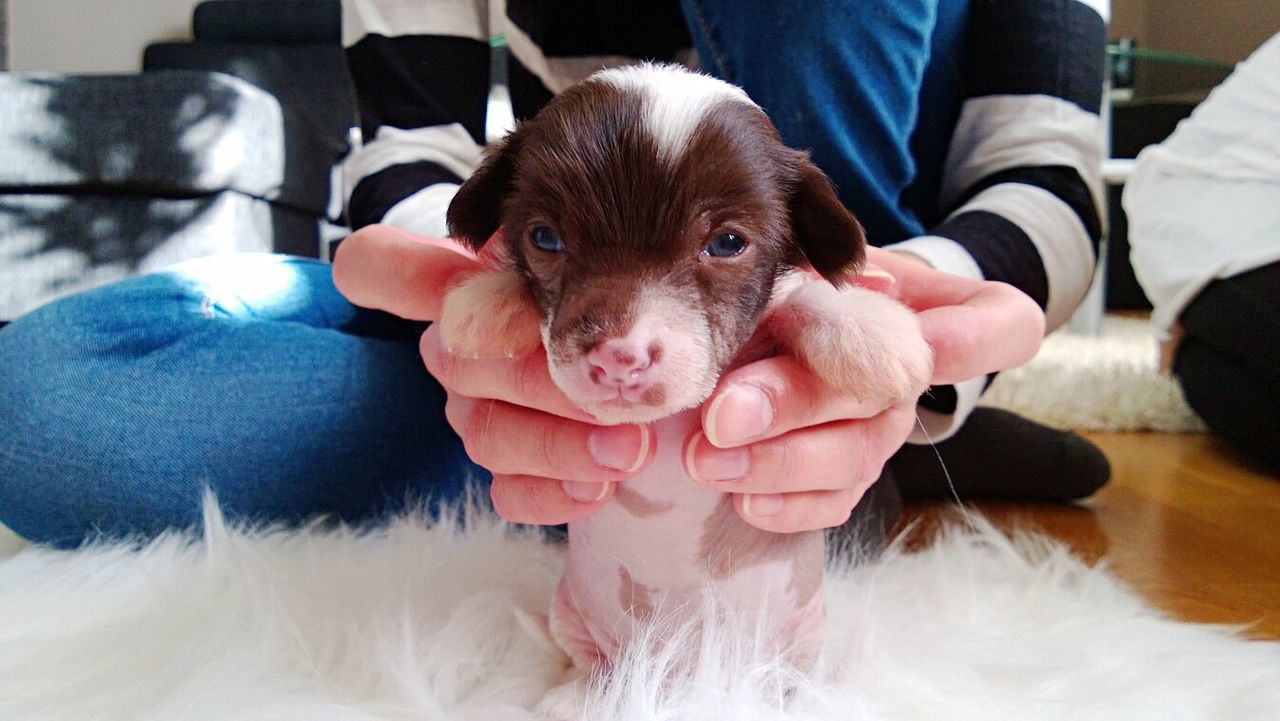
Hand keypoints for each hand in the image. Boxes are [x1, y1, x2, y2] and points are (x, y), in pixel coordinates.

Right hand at [332, 225, 650, 524]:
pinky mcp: (509, 471)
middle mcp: (460, 350)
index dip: (387, 272)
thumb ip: (573, 252)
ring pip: (487, 436)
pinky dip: (552, 494)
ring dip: (560, 446)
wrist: (653, 362)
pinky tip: (599, 488)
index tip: (460, 274)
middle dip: (541, 383)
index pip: (381, 269)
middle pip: (461, 363)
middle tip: (613, 394)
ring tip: (630, 447)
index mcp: (466, 286)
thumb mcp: (602, 258)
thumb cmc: (623, 293)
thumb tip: (528, 247)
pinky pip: (506, 493)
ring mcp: (478, 413)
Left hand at [682, 246, 1044, 532]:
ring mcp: (882, 432)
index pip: (999, 327)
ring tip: (706, 457)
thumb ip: (822, 260)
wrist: (793, 318)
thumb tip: (801, 282)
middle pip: (882, 399)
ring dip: (775, 462)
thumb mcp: (820, 255)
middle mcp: (914, 380)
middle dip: (796, 405)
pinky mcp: (846, 477)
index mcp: (933, 314)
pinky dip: (785, 505)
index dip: (974, 339)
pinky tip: (739, 498)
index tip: (921, 340)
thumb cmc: (816, 275)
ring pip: (853, 458)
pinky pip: (831, 503)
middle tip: (724, 413)